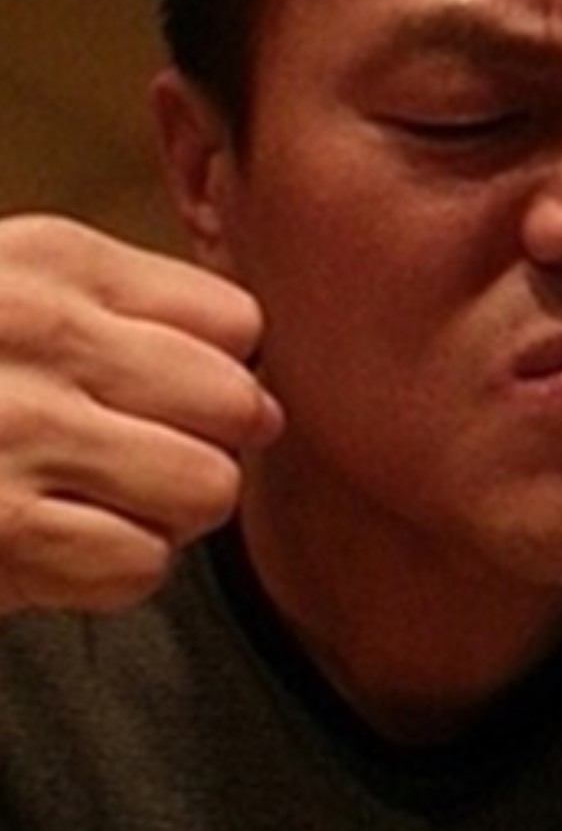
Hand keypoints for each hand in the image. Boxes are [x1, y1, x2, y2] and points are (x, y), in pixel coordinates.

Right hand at [0, 214, 281, 612]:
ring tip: (102, 500)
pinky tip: (57, 544)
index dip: (220, 372)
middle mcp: (40, 334)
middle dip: (212, 444)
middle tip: (145, 457)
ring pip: (205, 489)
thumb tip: (266, 395)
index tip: (169, 395)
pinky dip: (113, 569)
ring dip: (167, 512)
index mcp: (54, 261)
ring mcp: (18, 434)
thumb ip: (136, 314)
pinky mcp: (1, 535)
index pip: (236, 324)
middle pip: (238, 406)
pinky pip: (141, 565)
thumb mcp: (18, 292)